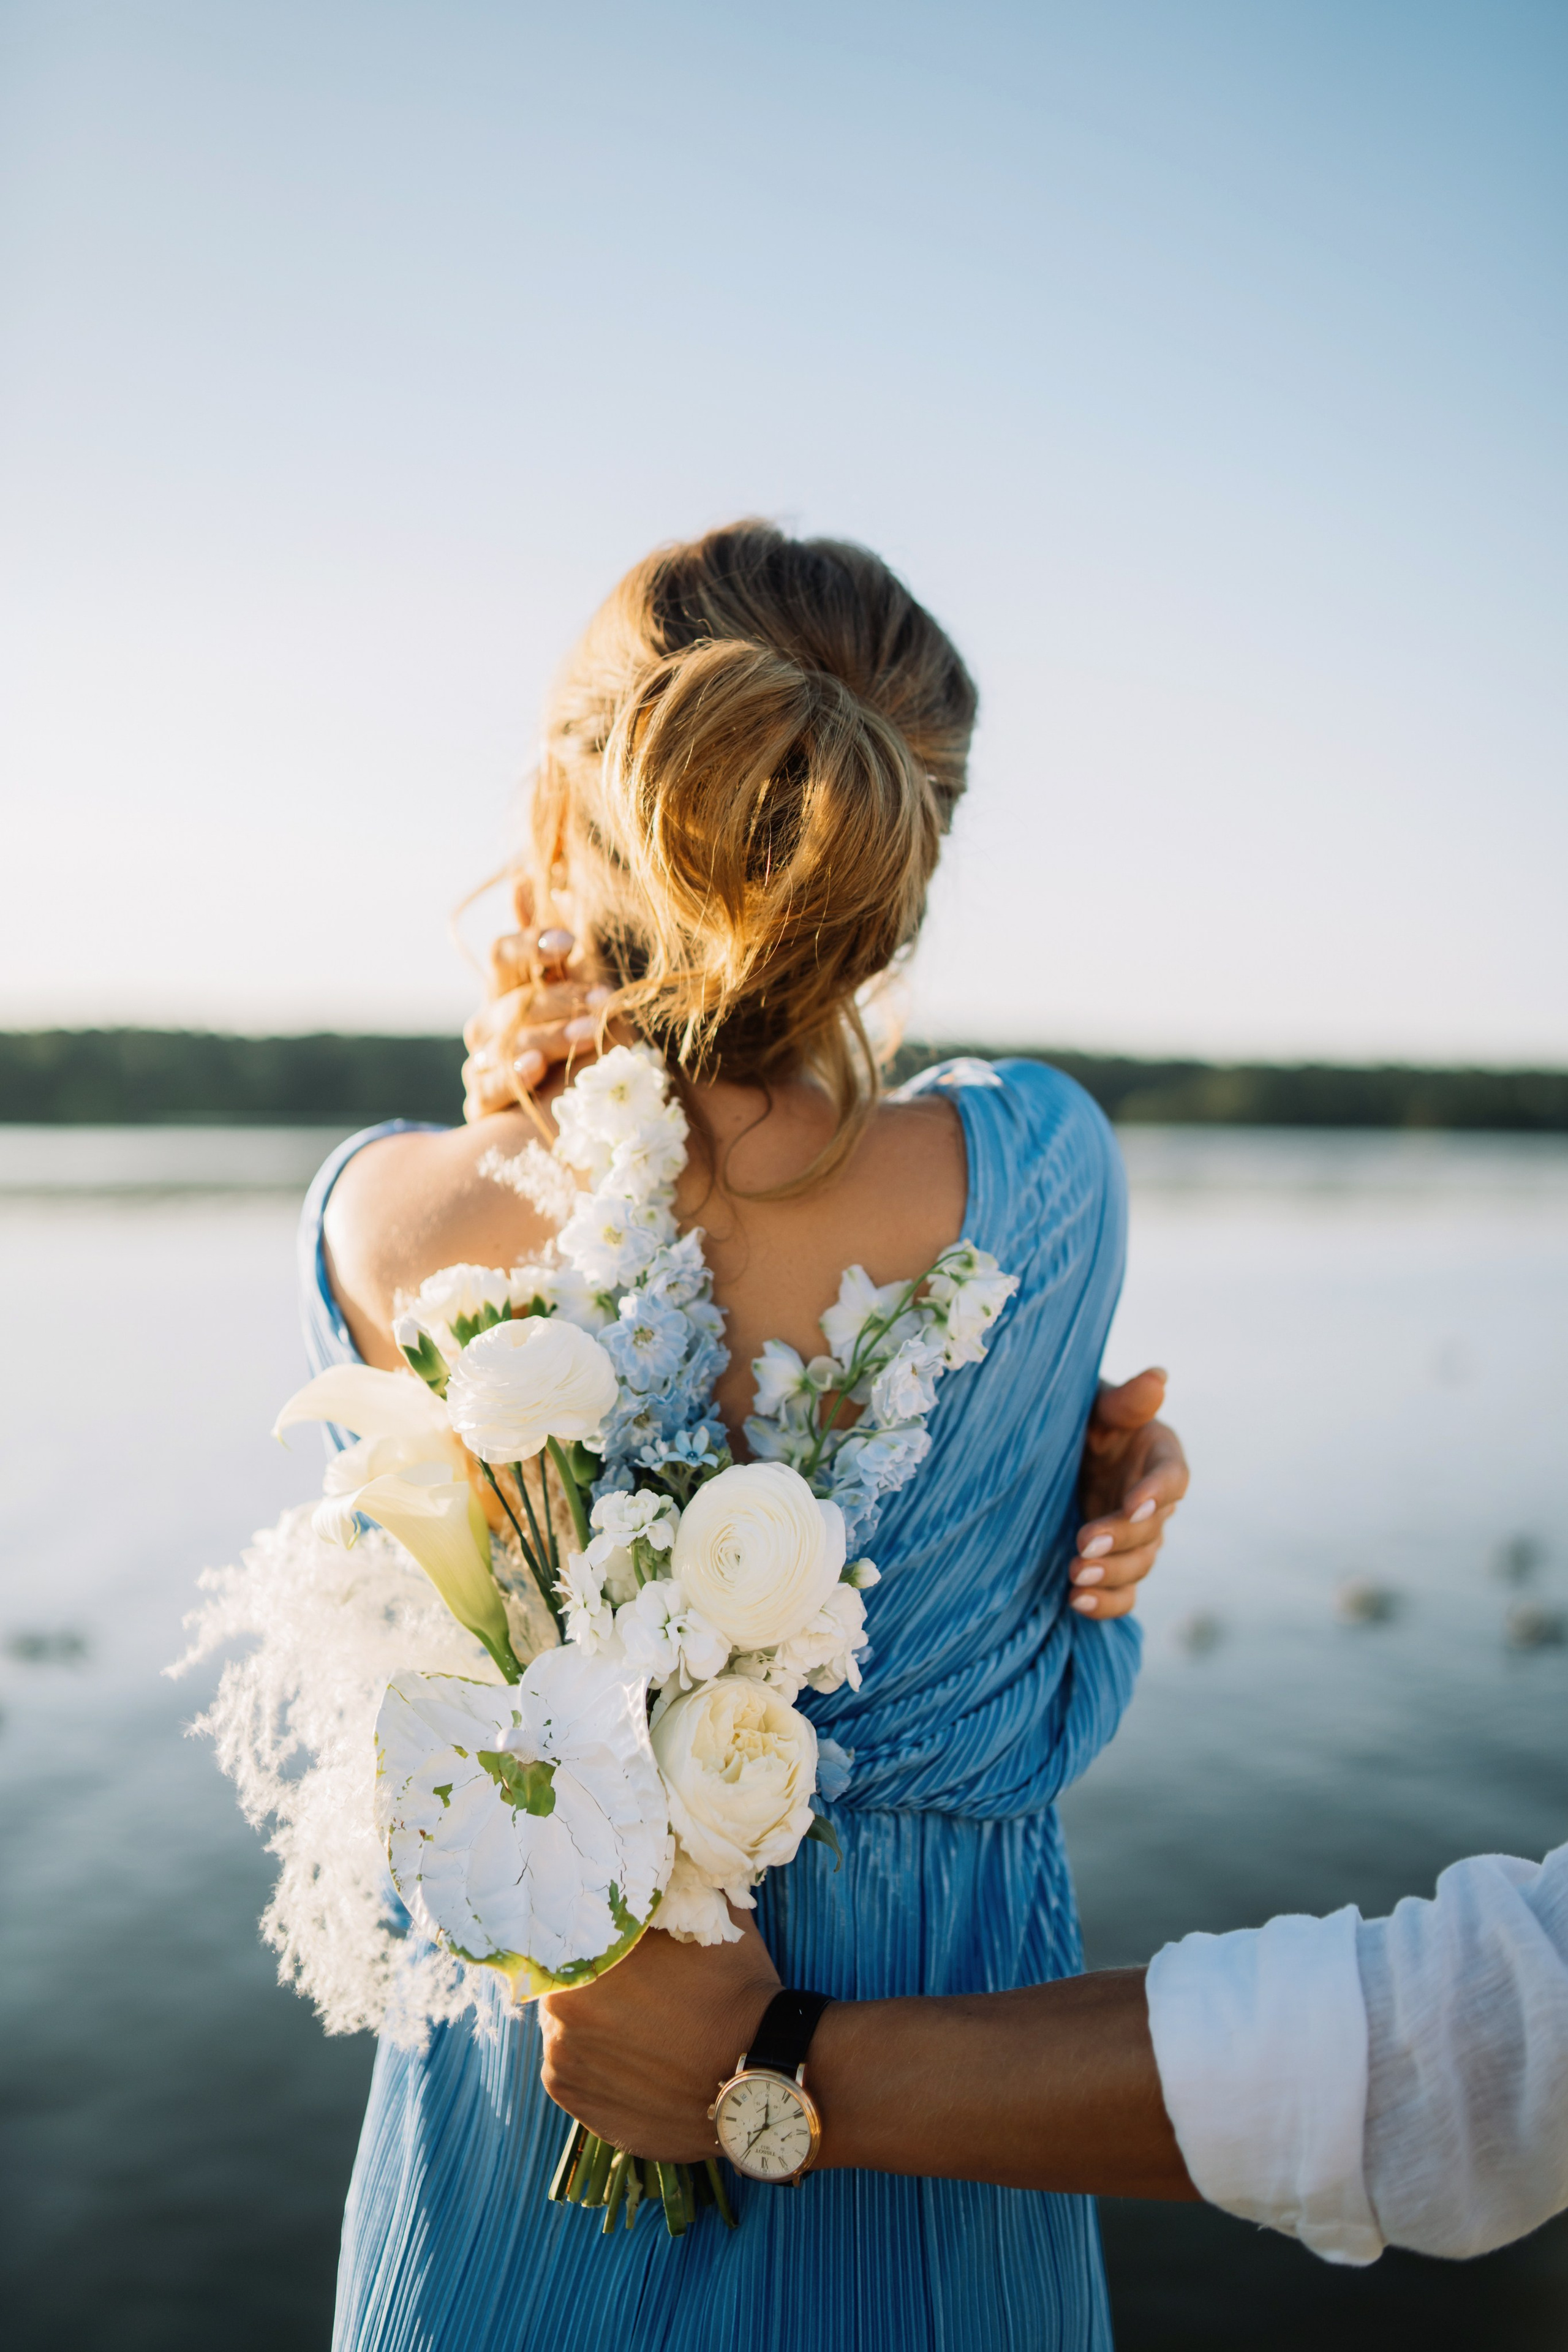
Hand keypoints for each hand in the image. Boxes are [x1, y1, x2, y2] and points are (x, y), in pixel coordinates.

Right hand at [461, 883, 617, 1121]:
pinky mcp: (483, 1100)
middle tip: (603, 1001)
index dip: (530, 944)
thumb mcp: (575, 984)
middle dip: (560, 999)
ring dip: (550, 1035)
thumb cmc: (576, 1032)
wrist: (573, 1101)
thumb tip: (523, 876)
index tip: (567, 942)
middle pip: (512, 1001)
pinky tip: (536, 1068)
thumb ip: (553, 942)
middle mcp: (489, 1020)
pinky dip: (511, 1077)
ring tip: (588, 1032)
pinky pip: (488, 1087)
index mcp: (509, 986)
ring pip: (505, 1042)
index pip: (503, 955)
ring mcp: (483, 1060)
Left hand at [537, 1913, 780, 2157]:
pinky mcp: (576, 2104)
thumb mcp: (706, 1915)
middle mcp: (557, 2016)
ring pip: (568, 2025)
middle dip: (594, 1977)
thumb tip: (655, 1860)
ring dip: (594, 2021)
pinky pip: (577, 2069)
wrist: (760, 2077)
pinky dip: (600, 2062)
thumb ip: (668, 1891)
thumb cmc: (733, 1990)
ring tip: (643, 2022)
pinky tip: (639, 2056)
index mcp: (580, 1959)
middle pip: (566, 1980)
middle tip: (635, 1980)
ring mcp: (562, 2065)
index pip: (568, 1931)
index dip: (594, 1930)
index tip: (619, 1935)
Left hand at [1069, 1369, 1188, 1618]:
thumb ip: (1126, 1400)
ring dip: (1111, 1574)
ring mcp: (1136, 1537)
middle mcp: (1154, 1502)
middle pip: (1152, 1530)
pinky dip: (1106, 1603)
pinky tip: (1076, 1603)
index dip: (1156, 1492)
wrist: (1057, 1447)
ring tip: (1075, 1577)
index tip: (1134, 1503)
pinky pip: (1123, 1592)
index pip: (1171, 1478)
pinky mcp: (1116, 1562)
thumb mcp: (1099, 1403)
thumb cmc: (1084, 1417)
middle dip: (1121, 1539)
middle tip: (1085, 1542)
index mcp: (1160, 1458)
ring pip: (1139, 1565)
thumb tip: (1159, 1377)